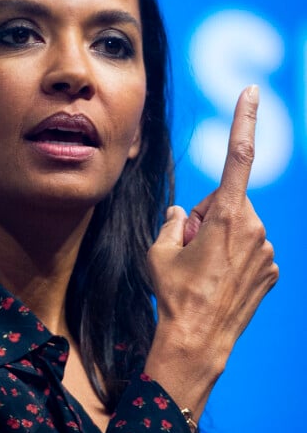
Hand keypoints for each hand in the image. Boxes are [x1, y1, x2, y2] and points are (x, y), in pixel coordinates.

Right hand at [144, 85, 278, 418]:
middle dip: (205, 214)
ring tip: (201, 268)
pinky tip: (218, 279)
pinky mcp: (272, 270)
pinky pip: (249, 248)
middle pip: (227, 200)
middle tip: (186, 245)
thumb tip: (180, 212)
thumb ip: (172, 221)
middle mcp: (254, 228)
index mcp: (226, 216)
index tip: (251, 91)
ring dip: (218, 236)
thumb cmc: (173, 292)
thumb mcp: (160, 250)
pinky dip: (232, 255)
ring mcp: (267, 251)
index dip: (243, 121)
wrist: (198, 340)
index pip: (237, 157)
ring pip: (238, 225)